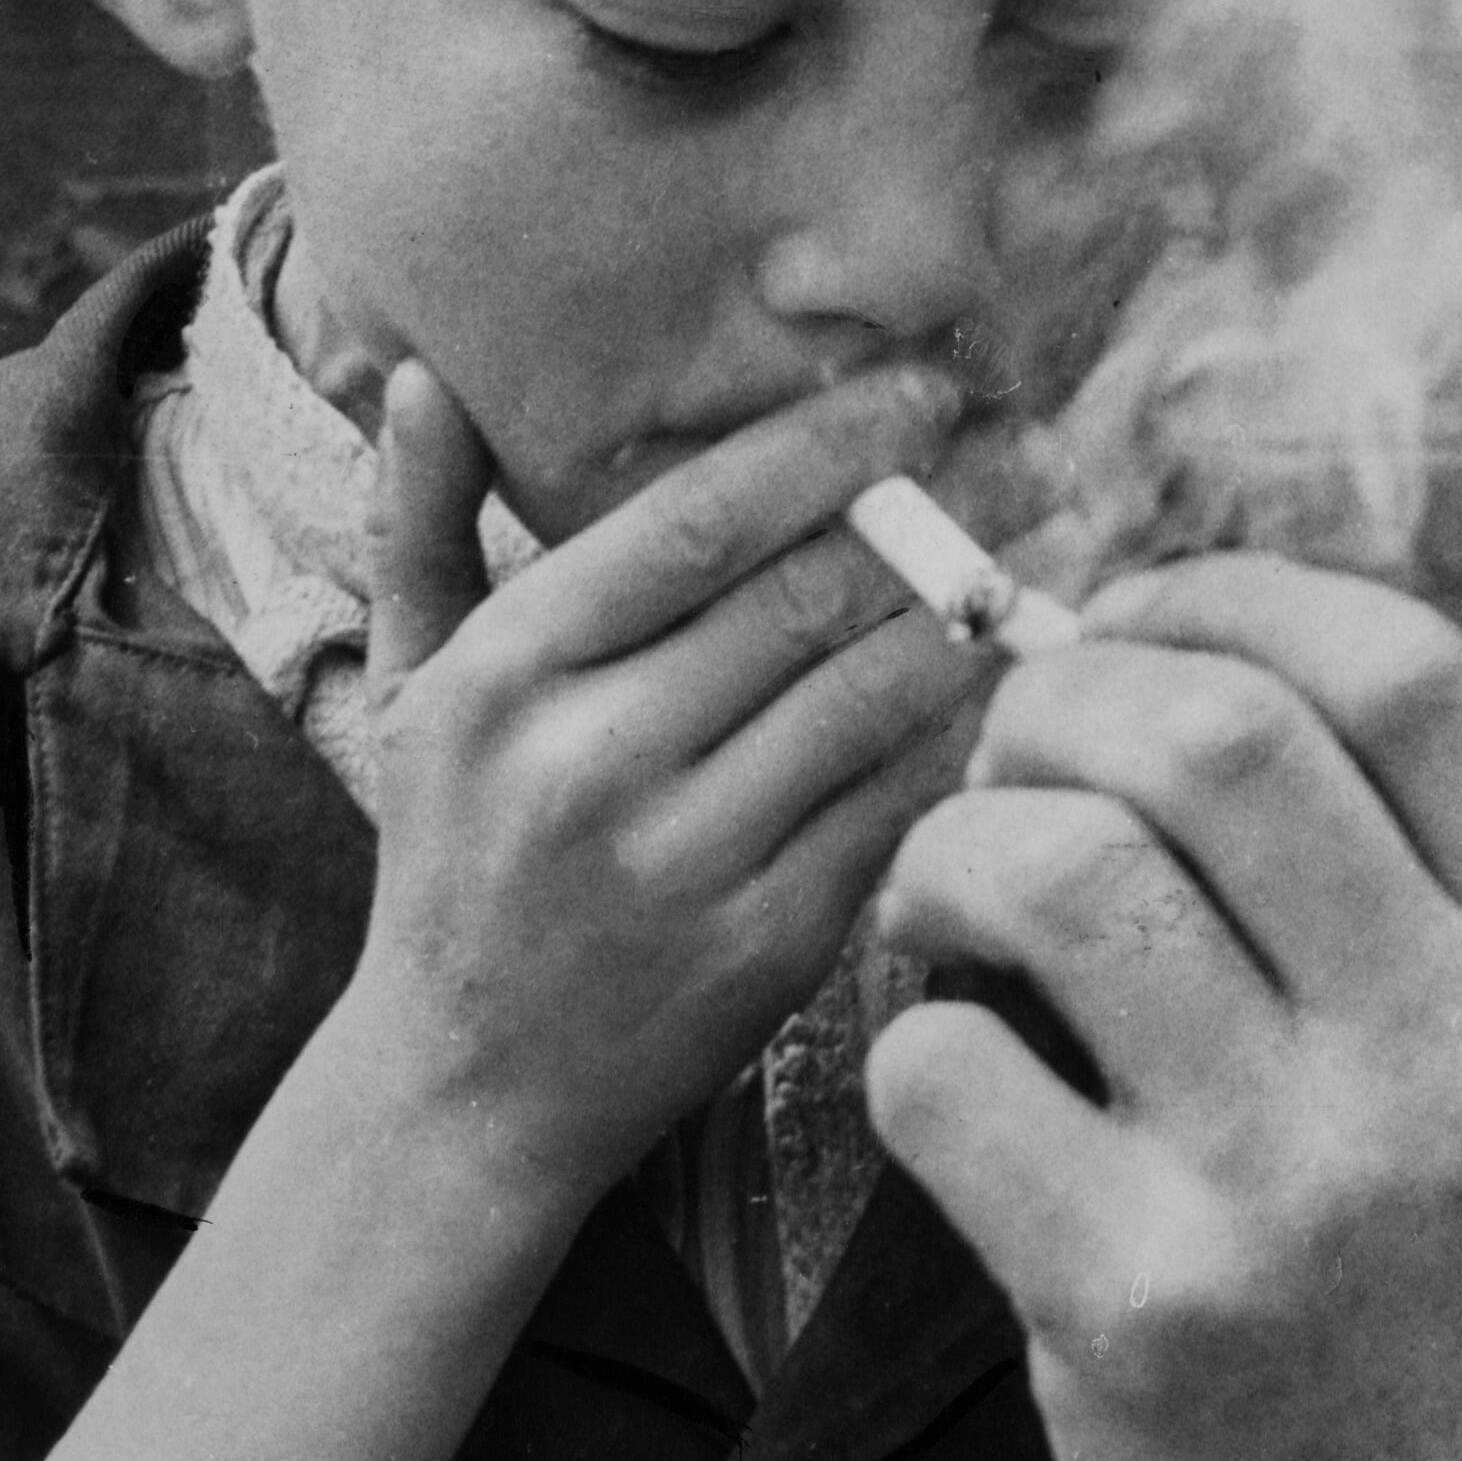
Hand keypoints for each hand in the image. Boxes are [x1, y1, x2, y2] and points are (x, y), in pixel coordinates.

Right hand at [337, 360, 988, 1216]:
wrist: (468, 1087)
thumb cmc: (454, 855)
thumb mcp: (414, 687)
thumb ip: (418, 523)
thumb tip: (423, 373)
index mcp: (507, 671)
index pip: (699, 518)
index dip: (831, 440)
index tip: (926, 386)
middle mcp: (590, 760)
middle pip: (809, 593)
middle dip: (944, 506)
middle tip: (1037, 442)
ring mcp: (684, 862)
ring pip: (873, 694)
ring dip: (978, 610)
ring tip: (1047, 541)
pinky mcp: (766, 948)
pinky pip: (897, 805)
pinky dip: (963, 731)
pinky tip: (1013, 676)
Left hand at [863, 558, 1461, 1460]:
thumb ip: (1436, 877)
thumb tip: (1196, 653)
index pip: (1406, 670)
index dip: (1232, 595)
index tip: (1144, 628)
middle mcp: (1459, 1056)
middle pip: (1213, 734)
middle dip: (1062, 704)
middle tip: (1018, 771)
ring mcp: (1301, 1186)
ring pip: (1061, 871)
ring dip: (957, 853)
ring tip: (953, 912)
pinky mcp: (1145, 1307)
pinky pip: (947, 1072)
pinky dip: (913, 1044)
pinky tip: (956, 1086)